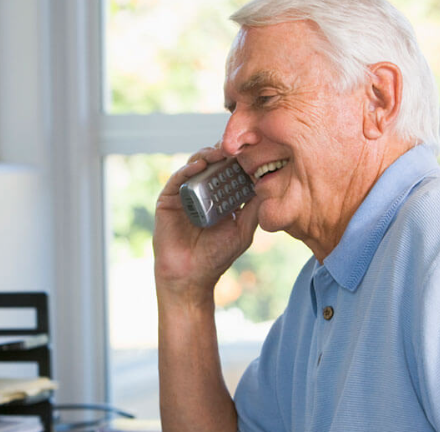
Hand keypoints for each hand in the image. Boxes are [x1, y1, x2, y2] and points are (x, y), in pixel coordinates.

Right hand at [154, 147, 259, 301]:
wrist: (190, 276)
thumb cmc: (216, 257)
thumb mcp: (243, 231)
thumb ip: (254, 210)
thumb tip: (271, 186)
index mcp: (220, 198)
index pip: (230, 171)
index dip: (240, 159)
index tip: (253, 149)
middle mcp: (202, 192)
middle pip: (213, 164)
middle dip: (225, 152)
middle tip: (237, 146)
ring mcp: (185, 194)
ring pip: (195, 166)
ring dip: (208, 156)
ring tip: (220, 153)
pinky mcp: (168, 199)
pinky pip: (178, 179)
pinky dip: (188, 168)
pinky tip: (200, 164)